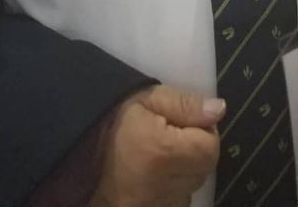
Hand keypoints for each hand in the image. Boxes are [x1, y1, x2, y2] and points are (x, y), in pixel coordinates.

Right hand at [90, 84, 223, 206]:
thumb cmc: (113, 124)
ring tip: (158, 156)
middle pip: (205, 166)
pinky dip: (174, 186)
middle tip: (168, 136)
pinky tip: (154, 175)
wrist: (79, 158)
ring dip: (185, 168)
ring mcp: (163, 205)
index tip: (181, 123)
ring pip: (194, 183)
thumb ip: (184, 103)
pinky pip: (180, 197)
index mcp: (164, 152)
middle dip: (195, 148)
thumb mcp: (147, 101)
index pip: (210, 145)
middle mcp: (167, 185)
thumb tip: (219, 110)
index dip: (201, 130)